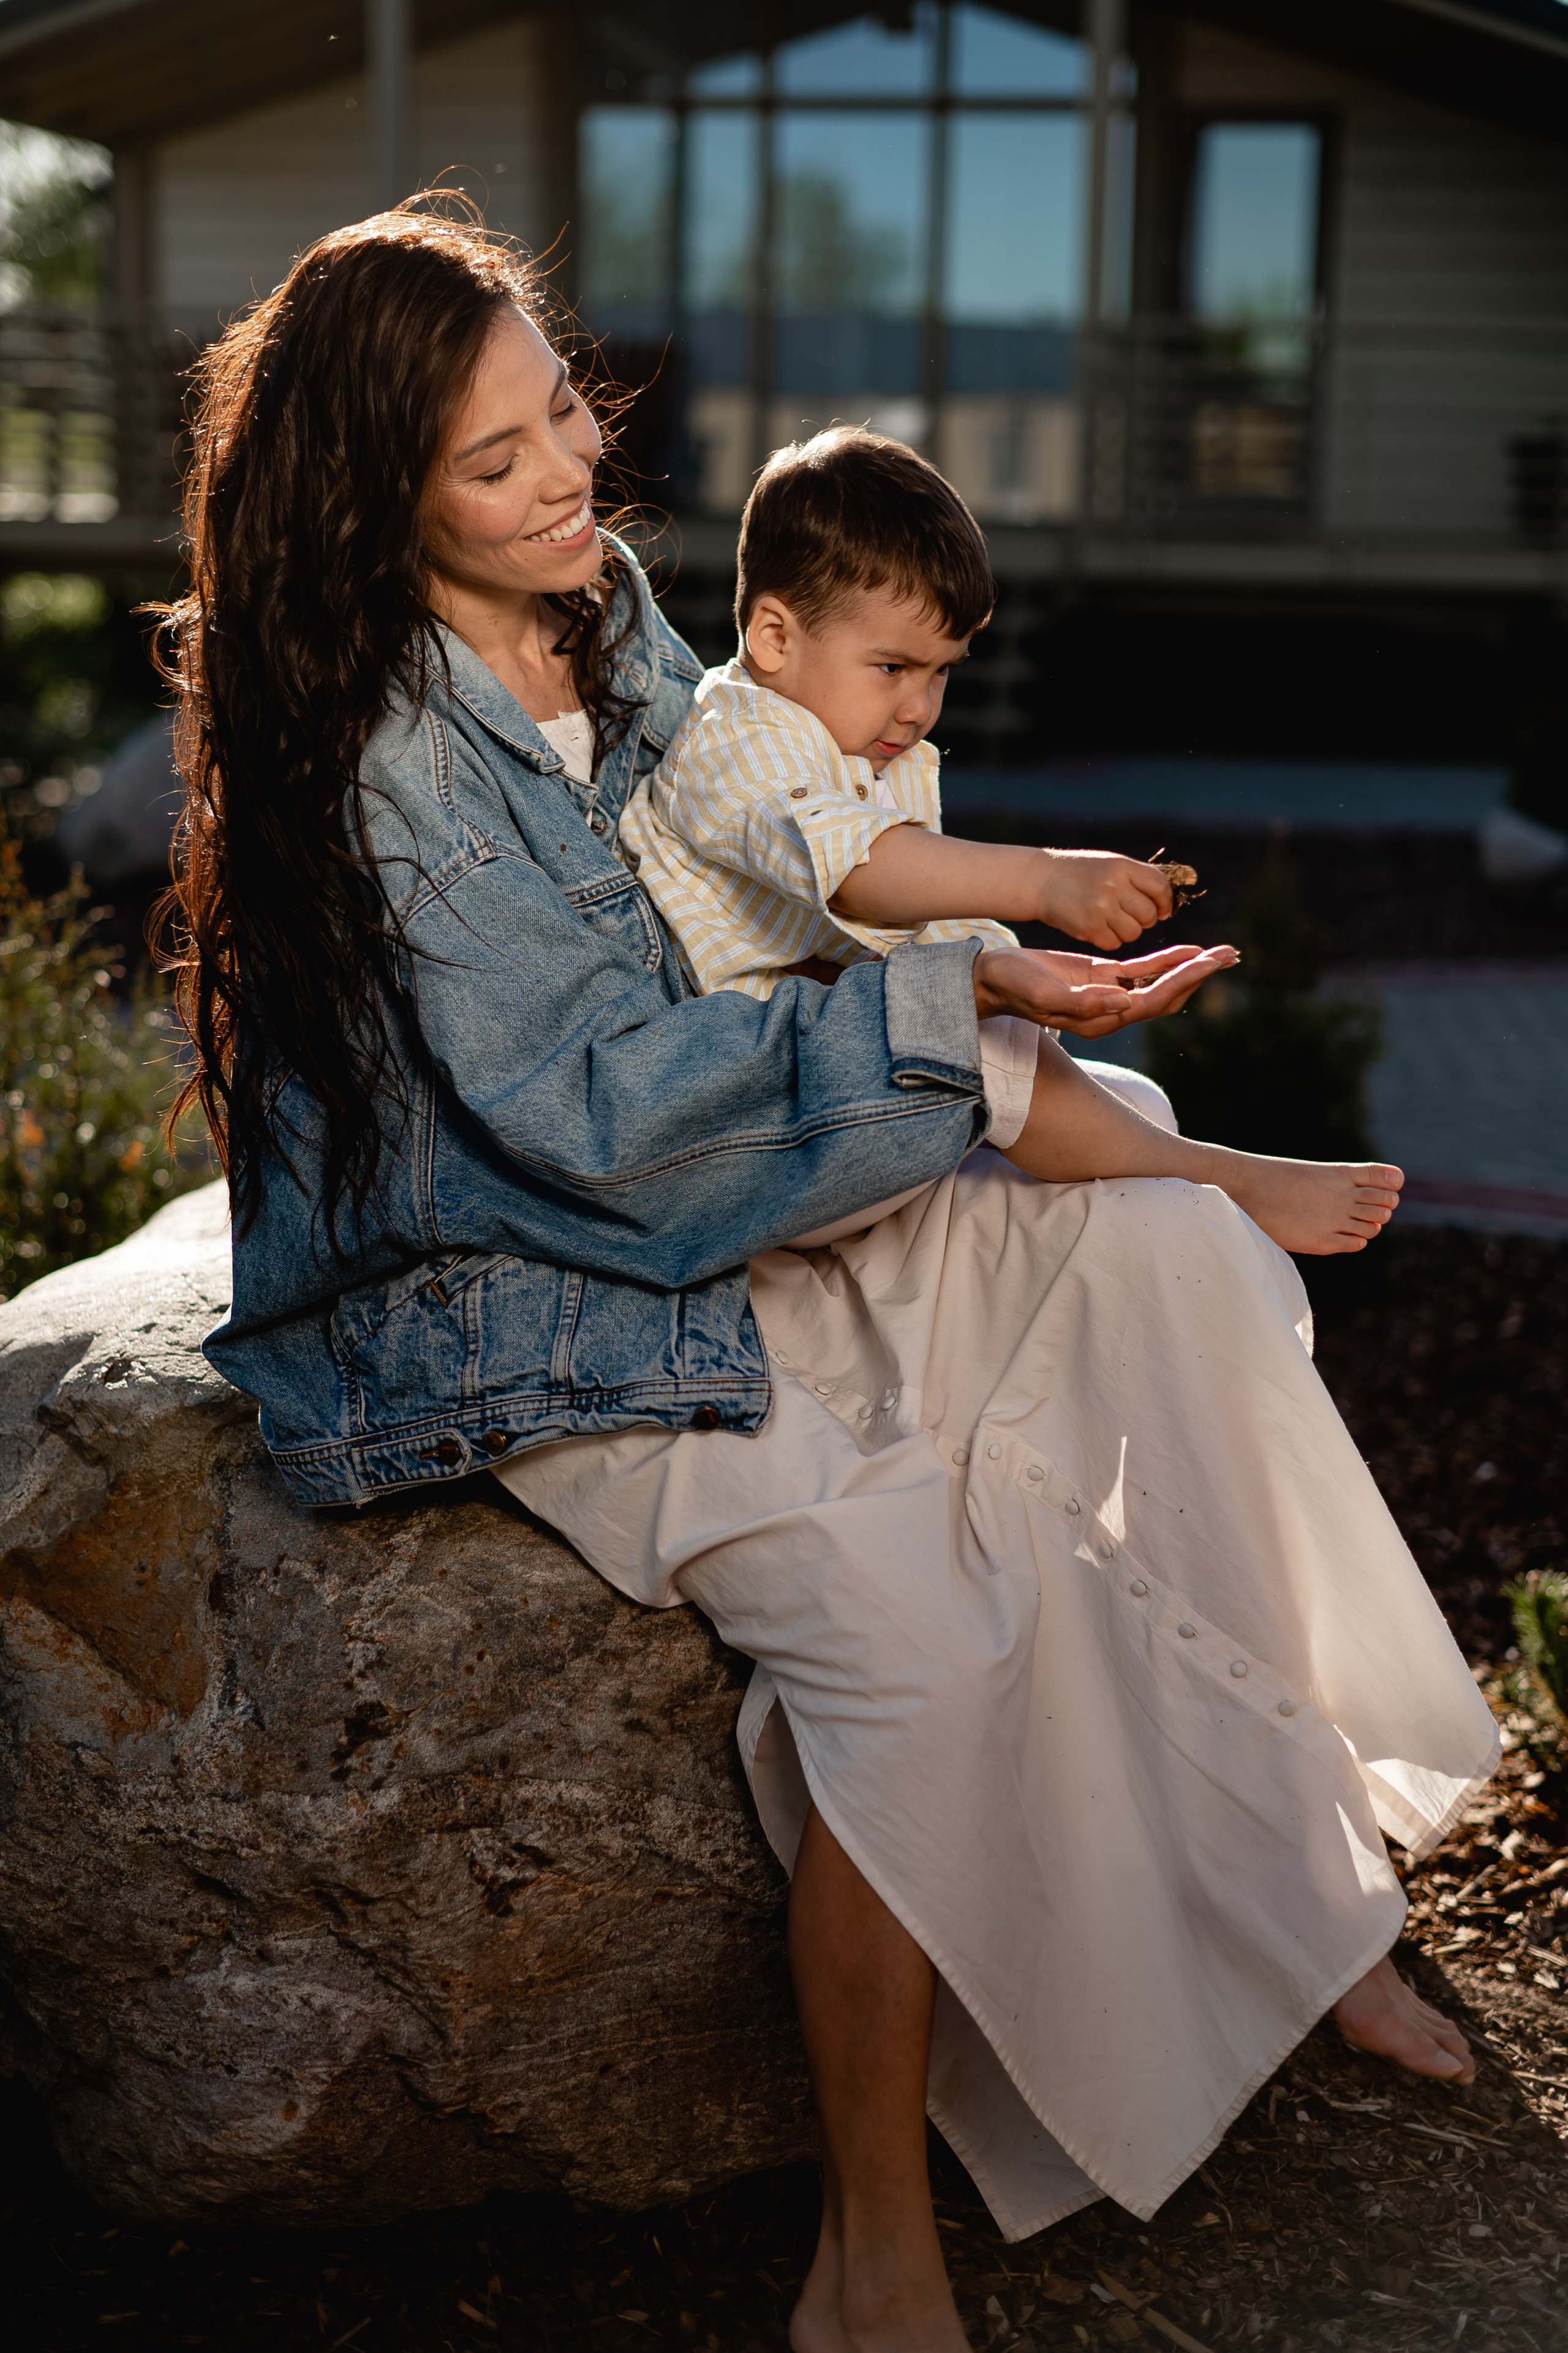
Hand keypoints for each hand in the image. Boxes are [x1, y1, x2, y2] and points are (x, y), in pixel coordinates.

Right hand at [973, 942, 1237, 1035]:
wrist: (992, 978)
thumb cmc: (1012, 986)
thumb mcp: (1043, 993)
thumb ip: (1082, 1003)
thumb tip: (1123, 1002)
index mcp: (1102, 1019)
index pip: (1154, 1000)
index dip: (1184, 981)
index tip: (1210, 961)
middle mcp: (1112, 1012)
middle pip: (1167, 994)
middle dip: (1200, 974)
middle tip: (1232, 955)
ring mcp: (1109, 995)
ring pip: (1160, 982)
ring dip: (1190, 967)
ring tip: (1222, 953)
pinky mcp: (1103, 978)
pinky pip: (1142, 970)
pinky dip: (1166, 960)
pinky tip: (1190, 949)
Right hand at [1033, 850, 1174, 948]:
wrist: (1041, 880)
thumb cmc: (1081, 873)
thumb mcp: (1110, 865)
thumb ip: (1137, 879)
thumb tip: (1166, 906)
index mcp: (1122, 866)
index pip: (1159, 887)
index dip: (1164, 902)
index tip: (1161, 910)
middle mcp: (1113, 886)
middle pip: (1148, 914)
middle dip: (1144, 919)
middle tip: (1130, 916)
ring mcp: (1100, 907)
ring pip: (1133, 933)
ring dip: (1126, 931)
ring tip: (1112, 921)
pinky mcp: (1088, 927)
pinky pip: (1114, 943)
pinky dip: (1109, 940)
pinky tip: (1097, 928)